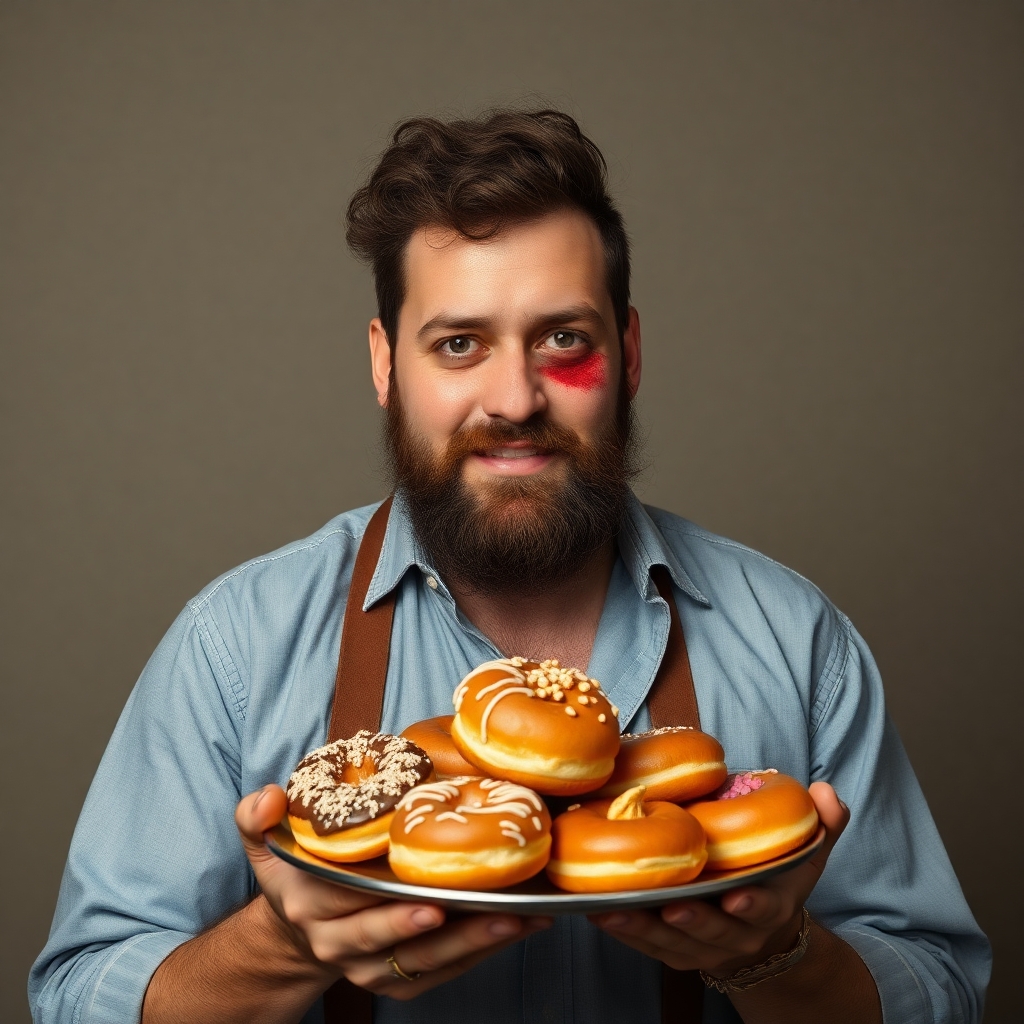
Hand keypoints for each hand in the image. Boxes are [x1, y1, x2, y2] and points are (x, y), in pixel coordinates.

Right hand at [236, 785, 550, 998]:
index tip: (429, 899)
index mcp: (309, 906)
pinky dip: (478, 955)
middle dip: (443, 932)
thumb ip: (256, 816)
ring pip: (424, 964)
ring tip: (519, 919)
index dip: (388, 908)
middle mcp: (337, 944)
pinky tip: (517, 928)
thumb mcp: (267, 841)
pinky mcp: (397, 982)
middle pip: (392, 942)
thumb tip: (270, 795)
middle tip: (490, 911)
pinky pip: (439, 974)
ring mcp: (368, 968)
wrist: (297, 927)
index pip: (348, 906)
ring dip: (475, 944)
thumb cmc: (298, 871)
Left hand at [590, 782, 847, 976]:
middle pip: (713, 930)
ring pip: (671, 942)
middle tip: (671, 902)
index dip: (752, 904)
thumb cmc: (777, 880)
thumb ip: (822, 823)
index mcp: (770, 907)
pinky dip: (623, 931)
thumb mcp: (806, 854)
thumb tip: (827, 792)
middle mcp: (737, 933)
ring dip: (642, 926)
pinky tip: (598, 910)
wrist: (765, 936)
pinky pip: (646, 946)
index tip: (736, 894)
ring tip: (614, 905)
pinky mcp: (673, 952)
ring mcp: (702, 947)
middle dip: (693, 920)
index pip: (764, 909)